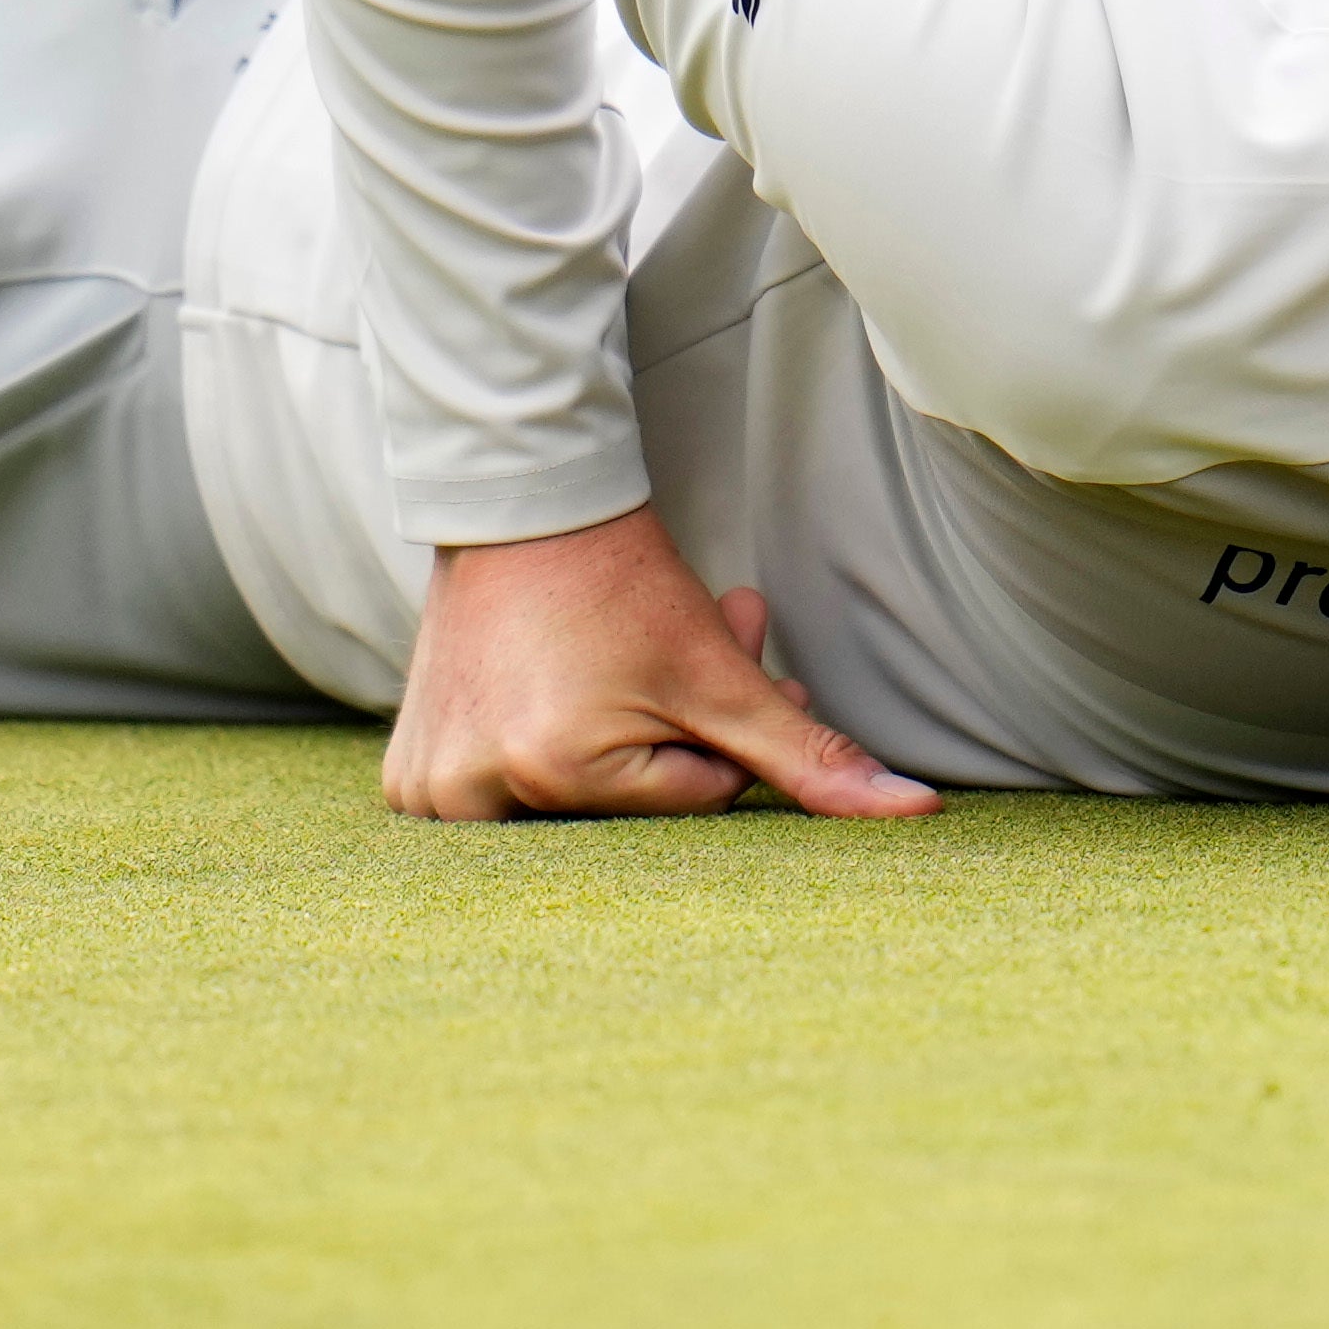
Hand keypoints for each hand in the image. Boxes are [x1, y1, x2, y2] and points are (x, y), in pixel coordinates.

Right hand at [382, 507, 940, 822]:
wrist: (519, 510)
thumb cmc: (622, 585)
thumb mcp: (720, 673)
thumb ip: (811, 758)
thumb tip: (920, 818)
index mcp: (553, 772)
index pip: (691, 804)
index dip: (722, 737)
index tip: (718, 667)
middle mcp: (476, 795)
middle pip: (631, 814)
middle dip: (676, 741)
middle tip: (668, 660)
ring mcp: (430, 792)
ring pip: (577, 809)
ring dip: (618, 747)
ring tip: (612, 669)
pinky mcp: (408, 783)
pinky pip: (508, 800)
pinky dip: (544, 756)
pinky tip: (549, 692)